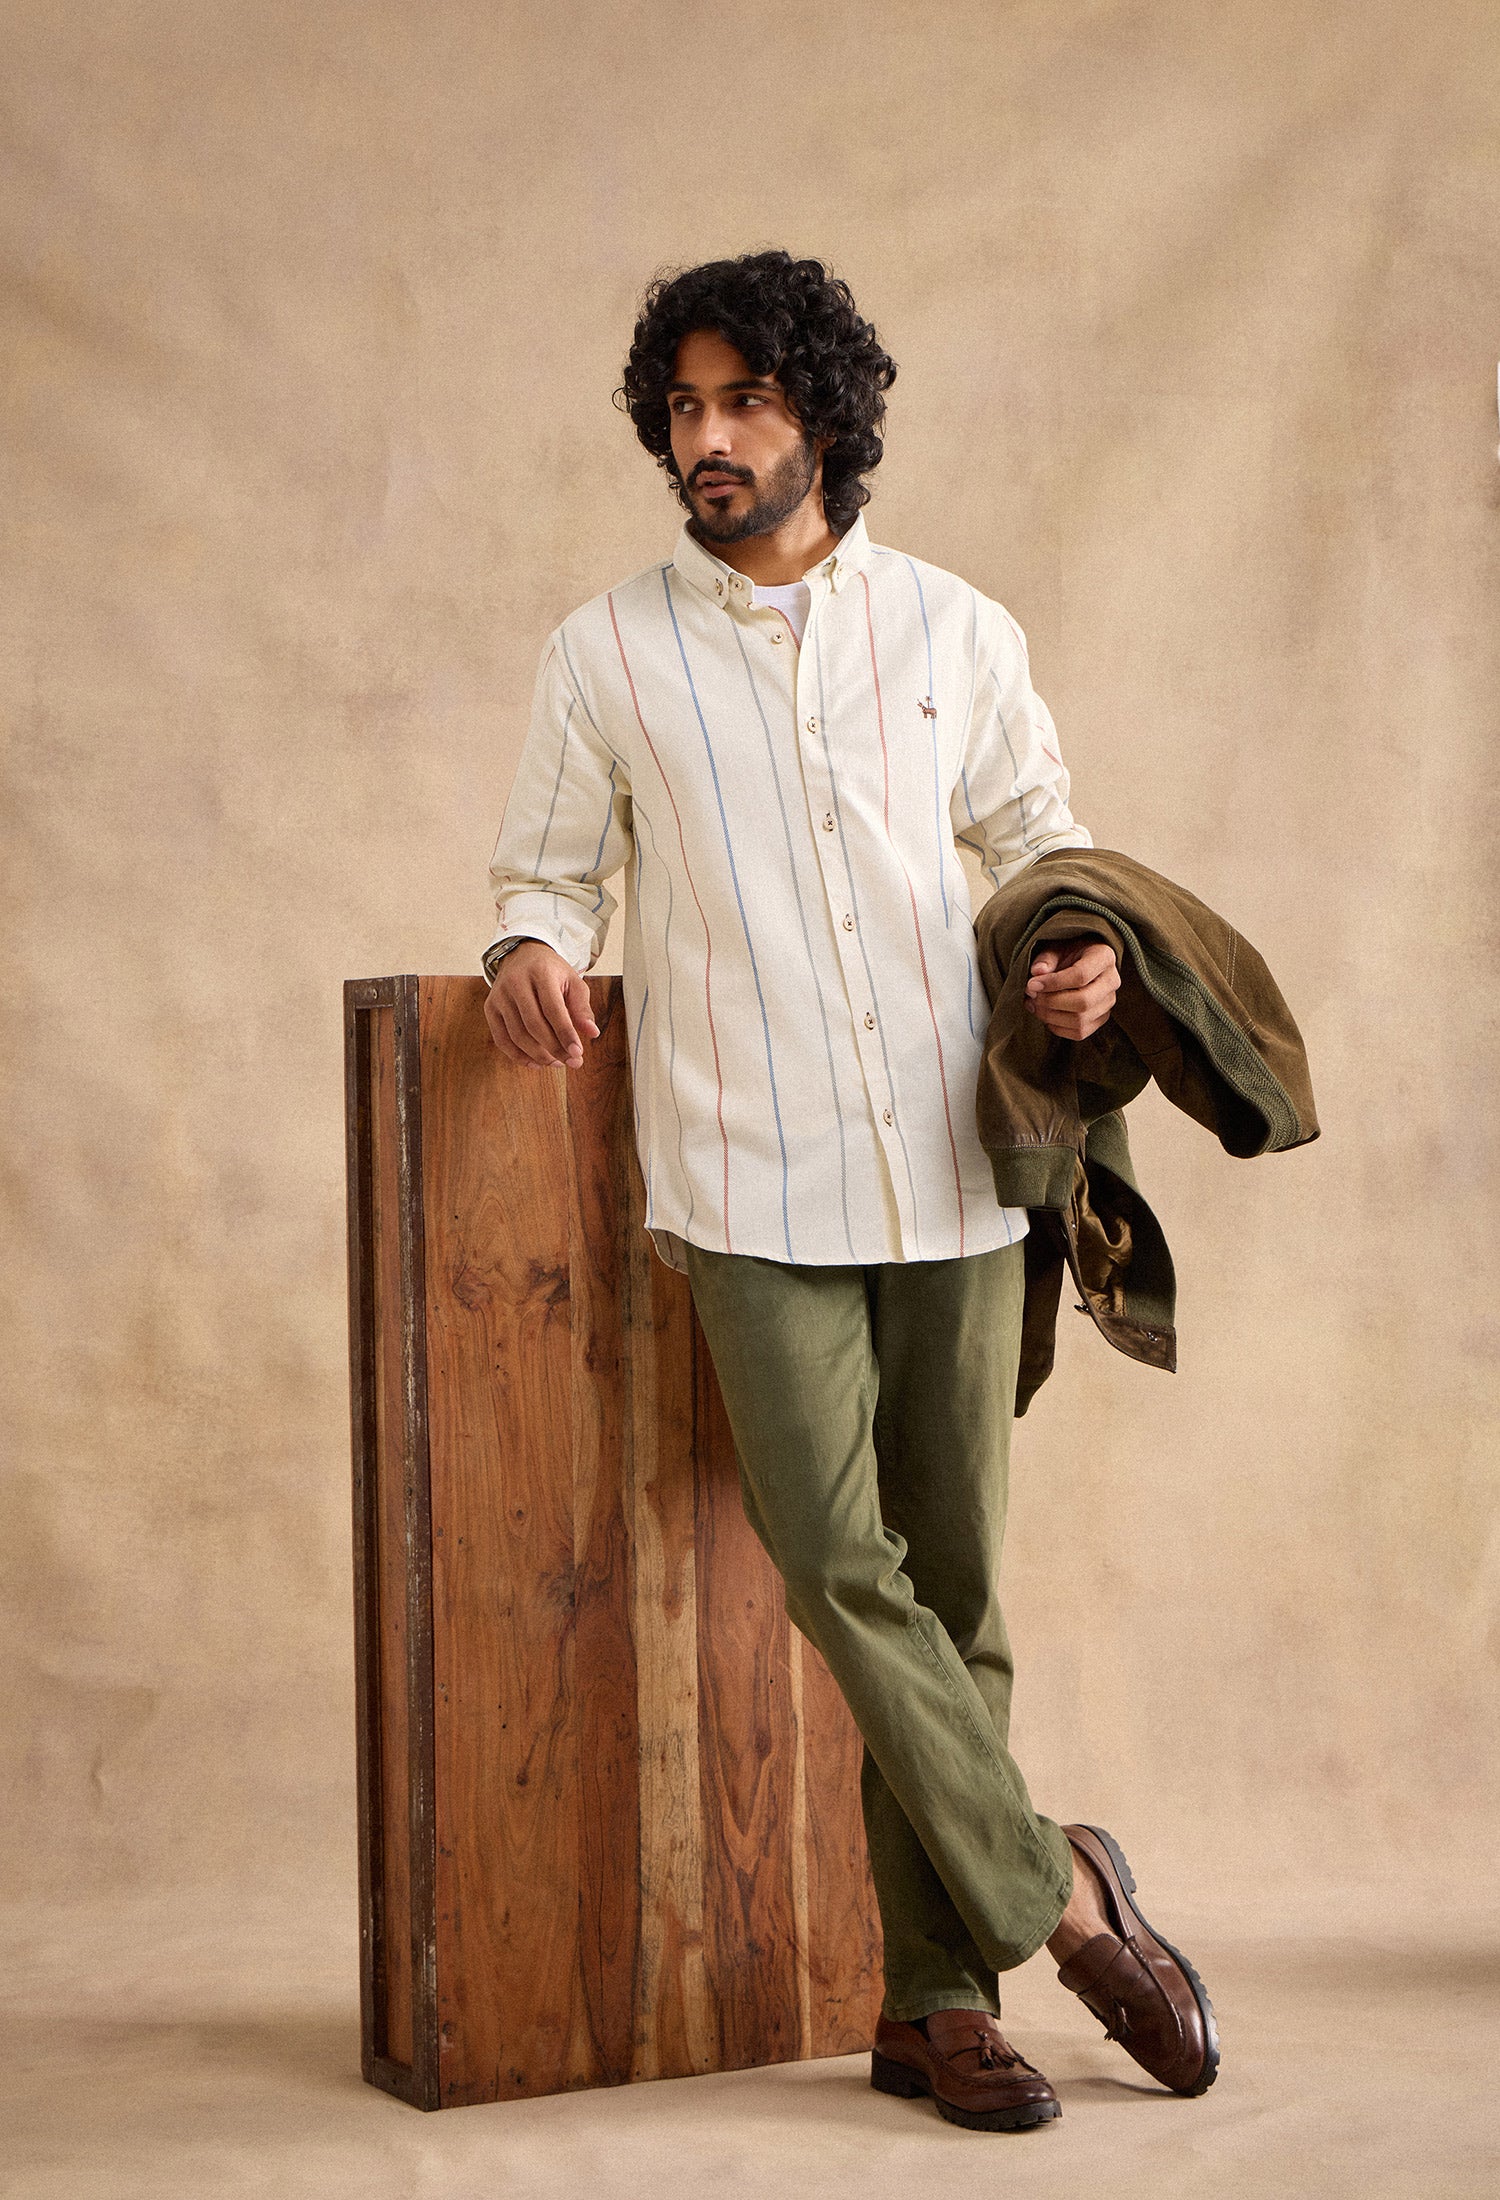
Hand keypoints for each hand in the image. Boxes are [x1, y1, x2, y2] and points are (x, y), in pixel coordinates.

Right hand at [484, 940, 599, 1068]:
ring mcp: (500, 996)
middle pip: (534, 1025)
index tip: (577, 1053)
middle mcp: (516, 983)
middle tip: (571, 1062)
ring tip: (557, 1063)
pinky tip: (535, 1062)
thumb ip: (582, 1007)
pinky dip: (518, 1056)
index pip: (553, 1009)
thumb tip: (592, 1033)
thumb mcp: (573, 982)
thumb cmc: (551, 972)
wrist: (521, 956)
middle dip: (554, 1048)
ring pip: (518, 1035)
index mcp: (541, 973)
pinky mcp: (490, 1007)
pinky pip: (501, 1039)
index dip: (565, 1034)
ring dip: (538, 1055)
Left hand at [1025, 936, 1118, 1040]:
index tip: (1032, 984)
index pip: (1081, 976)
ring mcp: (1108, 1003)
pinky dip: (1057, 1027)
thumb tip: (1037, 972)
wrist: (1080, 961)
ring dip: (1050, 1016)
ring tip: (1034, 1004)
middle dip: (1051, 1002)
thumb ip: (1046, 958)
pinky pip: (1079, 1032)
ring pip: (1080, 1021)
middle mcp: (1112, 981)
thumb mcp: (1057, 947)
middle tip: (1032, 995)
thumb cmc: (1068, 952)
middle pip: (1083, 1002)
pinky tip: (1045, 1015)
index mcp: (1104, 957)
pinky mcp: (1101, 1019)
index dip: (1053, 983)